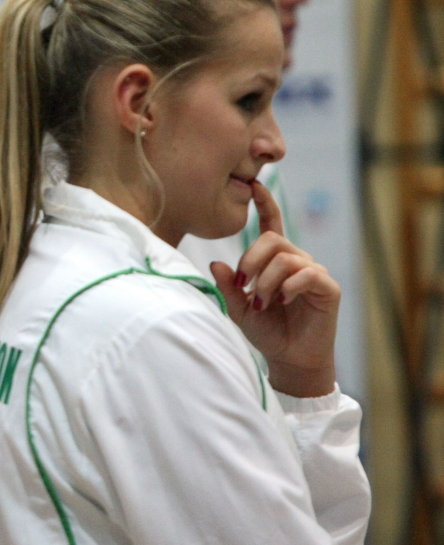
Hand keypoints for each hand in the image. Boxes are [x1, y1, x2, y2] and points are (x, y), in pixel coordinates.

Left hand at [210, 181, 338, 397]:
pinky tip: (281, 299)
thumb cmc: (266, 331)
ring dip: (267, 280)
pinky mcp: (328, 288)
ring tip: (262, 301)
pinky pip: (308, 273)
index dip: (264, 204)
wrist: (289, 359)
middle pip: (273, 240)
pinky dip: (289, 285)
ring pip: (286, 258)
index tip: (254, 185)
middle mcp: (296, 261)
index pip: (271, 225)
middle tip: (244, 284)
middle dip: (252, 259)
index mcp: (274, 261)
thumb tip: (215, 263)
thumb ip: (228, 287)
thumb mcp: (238, 309)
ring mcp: (313, 273)